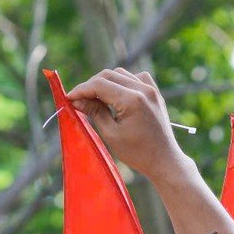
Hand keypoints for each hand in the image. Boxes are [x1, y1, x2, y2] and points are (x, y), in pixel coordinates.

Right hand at [64, 68, 192, 184]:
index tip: (68, 98)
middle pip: (108, 75)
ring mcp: (151, 88)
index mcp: (132, 100)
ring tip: (96, 100)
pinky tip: (117, 95)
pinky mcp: (154, 92)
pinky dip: (122, 82)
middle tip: (79, 100)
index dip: (81, 90)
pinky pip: (134, 77)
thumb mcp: (111, 134)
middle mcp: (143, 89)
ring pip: (120, 73)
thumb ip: (94, 111)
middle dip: (91, 86)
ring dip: (105, 83)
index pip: (99, 84)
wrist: (164, 160)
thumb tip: (76, 99)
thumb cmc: (137, 152)